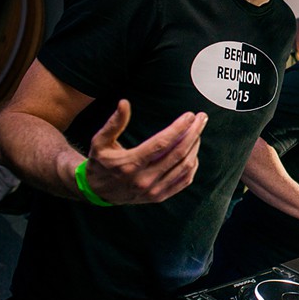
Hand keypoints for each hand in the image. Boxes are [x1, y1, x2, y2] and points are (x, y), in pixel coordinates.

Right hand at [83, 99, 207, 204]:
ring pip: (184, 167)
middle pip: (178, 153)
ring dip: (195, 147)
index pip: (162, 143)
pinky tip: (193, 152)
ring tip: (197, 132)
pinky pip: (184, 180)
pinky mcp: (159, 196)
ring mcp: (153, 190)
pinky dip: (192, 165)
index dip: (179, 128)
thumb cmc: (101, 163)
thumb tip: (124, 103)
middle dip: (193, 133)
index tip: (190, 116)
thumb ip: (114, 123)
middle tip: (201, 119)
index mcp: (129, 164)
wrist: (97, 192)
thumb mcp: (100, 141)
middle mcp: (143, 179)